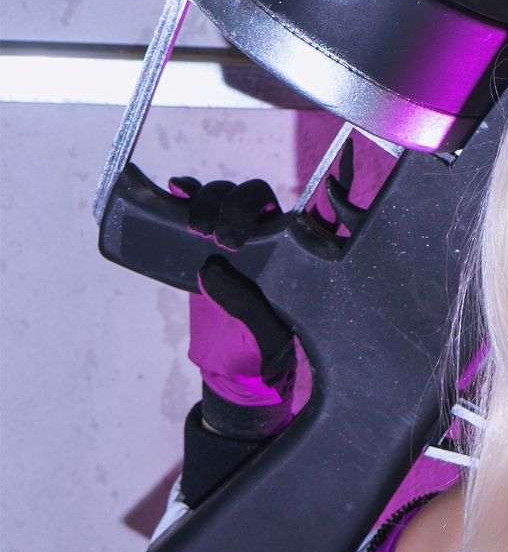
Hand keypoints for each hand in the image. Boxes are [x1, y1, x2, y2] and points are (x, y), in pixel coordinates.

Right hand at [169, 175, 307, 424]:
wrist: (238, 362)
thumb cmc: (262, 346)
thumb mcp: (263, 333)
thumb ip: (244, 305)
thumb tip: (210, 269)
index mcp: (288, 253)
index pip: (280, 214)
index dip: (256, 210)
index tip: (236, 239)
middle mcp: (261, 235)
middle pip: (246, 196)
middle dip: (228, 206)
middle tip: (215, 237)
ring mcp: (228, 233)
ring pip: (219, 195)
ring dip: (204, 201)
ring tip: (195, 228)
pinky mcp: (199, 240)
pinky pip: (191, 206)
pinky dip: (183, 191)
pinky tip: (175, 189)